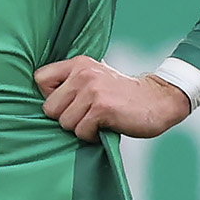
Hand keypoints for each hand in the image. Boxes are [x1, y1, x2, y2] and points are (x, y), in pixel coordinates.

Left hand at [36, 56, 192, 142]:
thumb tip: (46, 103)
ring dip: (80, 129)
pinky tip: (104, 128)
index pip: (40, 79)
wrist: (159, 100)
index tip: (68, 103)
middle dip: (66, 118)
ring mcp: (92, 90)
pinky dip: (91, 136)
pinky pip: (80, 131)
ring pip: (64, 123)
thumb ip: (73, 83)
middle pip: (49, 108)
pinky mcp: (102, 108)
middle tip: (86, 116)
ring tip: (97, 121)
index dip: (50, 97)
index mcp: (78, 63)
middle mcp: (83, 73)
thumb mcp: (96, 78)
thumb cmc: (124, 95)